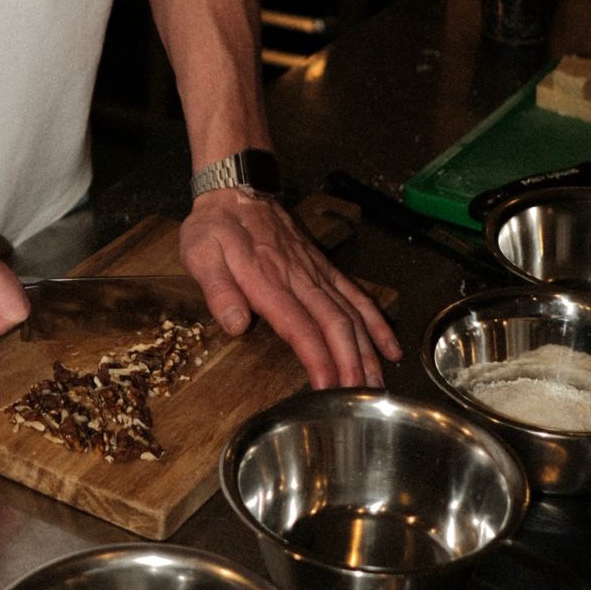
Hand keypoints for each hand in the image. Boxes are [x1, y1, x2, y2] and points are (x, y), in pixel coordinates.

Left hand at [179, 189, 401, 390]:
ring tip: (377, 386)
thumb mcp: (200, 253)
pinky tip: (390, 348)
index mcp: (268, 280)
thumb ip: (218, 289)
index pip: (300, 327)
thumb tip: (235, 324)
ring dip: (367, 351)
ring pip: (351, 314)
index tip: (328, 389)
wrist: (236, 189)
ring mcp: (316, 272)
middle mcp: (299, 278)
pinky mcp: (324, 268)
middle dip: (351, 364)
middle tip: (359, 401)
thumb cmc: (215, 226)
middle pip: (335, 324)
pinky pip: (357, 295)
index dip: (318, 359)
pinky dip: (376, 323)